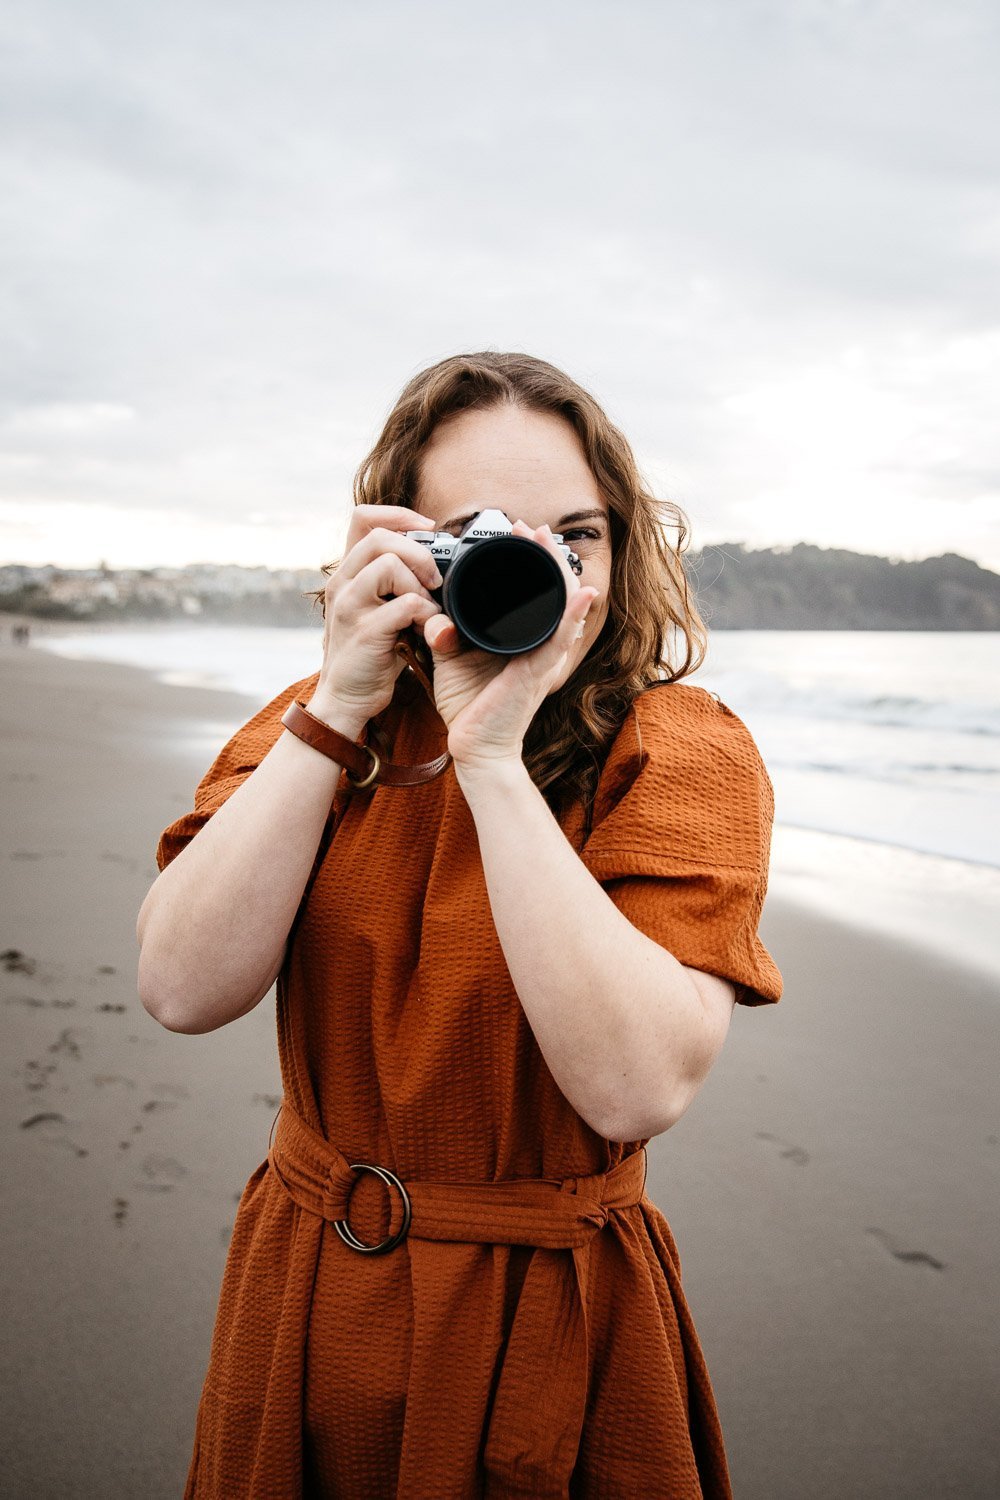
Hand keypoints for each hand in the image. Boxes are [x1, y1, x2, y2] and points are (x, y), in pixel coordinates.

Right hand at [306, 506, 443, 732]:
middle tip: (434, 580)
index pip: (363, 517)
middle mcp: (342, 582)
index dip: (399, 514)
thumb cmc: (372, 654)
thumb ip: (398, 582)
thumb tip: (439, 559)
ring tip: (428, 607)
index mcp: (348, 572)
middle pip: (380, 535)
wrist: (346, 699)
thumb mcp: (381, 608)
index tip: (428, 530)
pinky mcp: (363, 631)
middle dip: (418, 552)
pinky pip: (404, 604)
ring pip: (389, 564)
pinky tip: (427, 629)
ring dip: (421, 583)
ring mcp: (349, 606)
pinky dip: (426, 613)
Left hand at [423, 521, 600, 774]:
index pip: (540, 593)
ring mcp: (544, 659)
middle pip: (559, 592)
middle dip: (547, 555)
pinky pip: (559, 641)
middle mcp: (542, 646)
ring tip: (546, 543)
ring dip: (560, 572)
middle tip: (530, 528)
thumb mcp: (453, 658)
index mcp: (526, 640)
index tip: (518, 532)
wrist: (473, 747)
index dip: (535, 560)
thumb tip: (432, 613)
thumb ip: (444, 633)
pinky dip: (571, 617)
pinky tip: (580, 596)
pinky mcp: (539, 674)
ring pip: (565, 607)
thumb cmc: (470, 706)